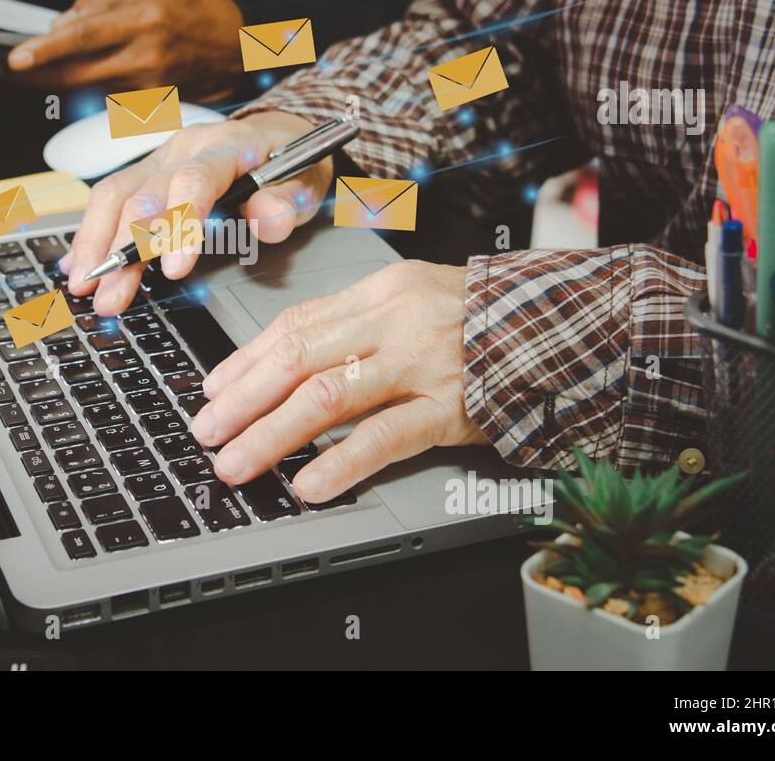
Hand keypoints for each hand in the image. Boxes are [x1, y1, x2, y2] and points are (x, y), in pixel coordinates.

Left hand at [6, 0, 244, 97]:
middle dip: (36, 75)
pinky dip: (93, 84)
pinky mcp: (153, 103)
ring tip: (45, 64)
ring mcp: (150, 84)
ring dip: (62, 78)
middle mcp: (146, 55)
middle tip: (8, 71)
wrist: (240, 47)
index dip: (44, 51)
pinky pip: (109, 94)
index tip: (15, 59)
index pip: (82, 37)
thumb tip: (61, 24)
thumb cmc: (196, 12)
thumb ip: (100, 5)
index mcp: (144, 18)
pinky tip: (95, 72)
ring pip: (89, 86)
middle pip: (76, 73)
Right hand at [63, 111, 330, 313]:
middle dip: (122, 247)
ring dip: (94, 243)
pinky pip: (108, 201)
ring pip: (114, 194)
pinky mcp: (145, 175)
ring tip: (84, 286)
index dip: (182, 224)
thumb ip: (288, 201)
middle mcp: (183, 149)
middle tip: (110, 295)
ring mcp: (159, 160)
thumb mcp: (305, 181)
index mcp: (225, 146)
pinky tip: (77, 266)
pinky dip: (90, 235)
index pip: (196, 180)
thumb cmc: (289, 164)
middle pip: (141, 192)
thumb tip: (269, 220)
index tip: (175, 270)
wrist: (275, 135)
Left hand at [194, 261, 487, 502]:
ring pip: (328, 395)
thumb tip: (286, 357)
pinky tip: (310, 484)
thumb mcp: (416, 299)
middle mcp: (394, 320)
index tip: (212, 390)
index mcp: (381, 290)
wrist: (567, 326)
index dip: (245, 361)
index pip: (295, 324)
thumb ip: (356, 324)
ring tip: (237, 463)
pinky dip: (341, 462)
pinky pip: (386, 436)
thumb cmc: (485, 319)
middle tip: (207, 432)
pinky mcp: (451, 408)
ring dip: (272, 434)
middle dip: (242, 400)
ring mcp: (422, 363)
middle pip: (298, 357)